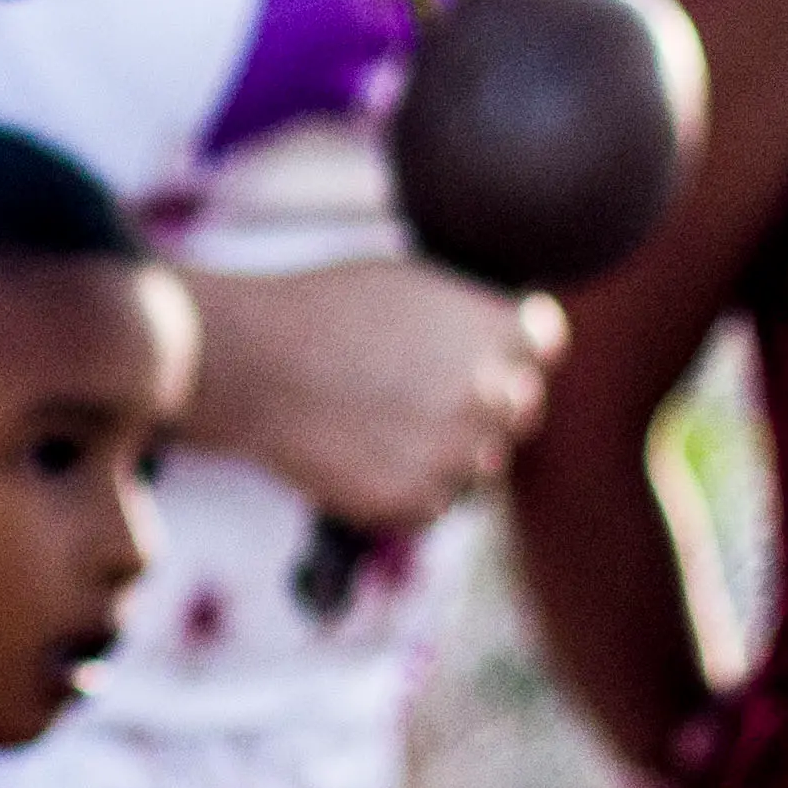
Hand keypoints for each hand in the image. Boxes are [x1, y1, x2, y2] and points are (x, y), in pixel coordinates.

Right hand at [186, 253, 560, 531]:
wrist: (246, 364)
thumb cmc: (321, 310)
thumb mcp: (410, 283)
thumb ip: (472, 317)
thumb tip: (518, 342)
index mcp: (499, 330)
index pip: (541, 346)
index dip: (503, 346)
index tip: (461, 347)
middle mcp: (492, 394)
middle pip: (516, 411)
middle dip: (474, 403)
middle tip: (407, 390)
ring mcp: (456, 453)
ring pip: (478, 465)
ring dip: (442, 451)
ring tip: (376, 420)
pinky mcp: (416, 500)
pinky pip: (434, 503)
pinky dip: (404, 486)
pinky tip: (360, 450)